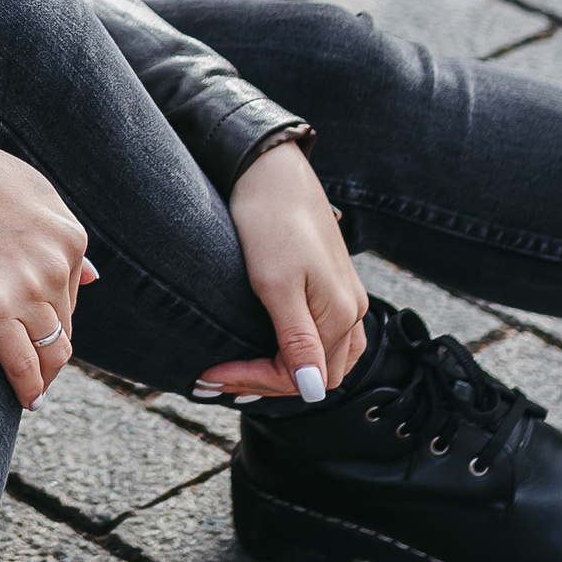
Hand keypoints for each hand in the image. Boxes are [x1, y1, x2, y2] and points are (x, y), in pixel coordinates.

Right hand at [0, 116, 95, 406]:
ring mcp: (28, 293)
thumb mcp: (34, 194)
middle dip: (53, 348)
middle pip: (65, 326)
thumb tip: (91, 277)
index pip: (73, 294)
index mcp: (69, 238)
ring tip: (35, 389)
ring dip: (45, 374)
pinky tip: (27, 401)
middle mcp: (57, 268)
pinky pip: (20, 365)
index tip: (43, 330)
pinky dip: (28, 388)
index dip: (56, 315)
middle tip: (39, 367)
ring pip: (51, 352)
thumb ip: (62, 236)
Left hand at [197, 141, 371, 400]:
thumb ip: (297, 339)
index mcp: (341, 315)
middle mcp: (353, 311)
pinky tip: (265, 349)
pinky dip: (295, 353)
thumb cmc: (269, 222)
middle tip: (212, 377)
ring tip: (236, 373)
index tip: (209, 372)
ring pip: (324, 360)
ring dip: (282, 374)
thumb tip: (313, 391)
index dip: (253, 380)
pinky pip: (324, 338)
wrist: (271, 170)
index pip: (300, 377)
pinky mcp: (333, 285)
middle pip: (316, 375)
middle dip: (264, 382)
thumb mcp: (276, 284)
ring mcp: (346, 298)